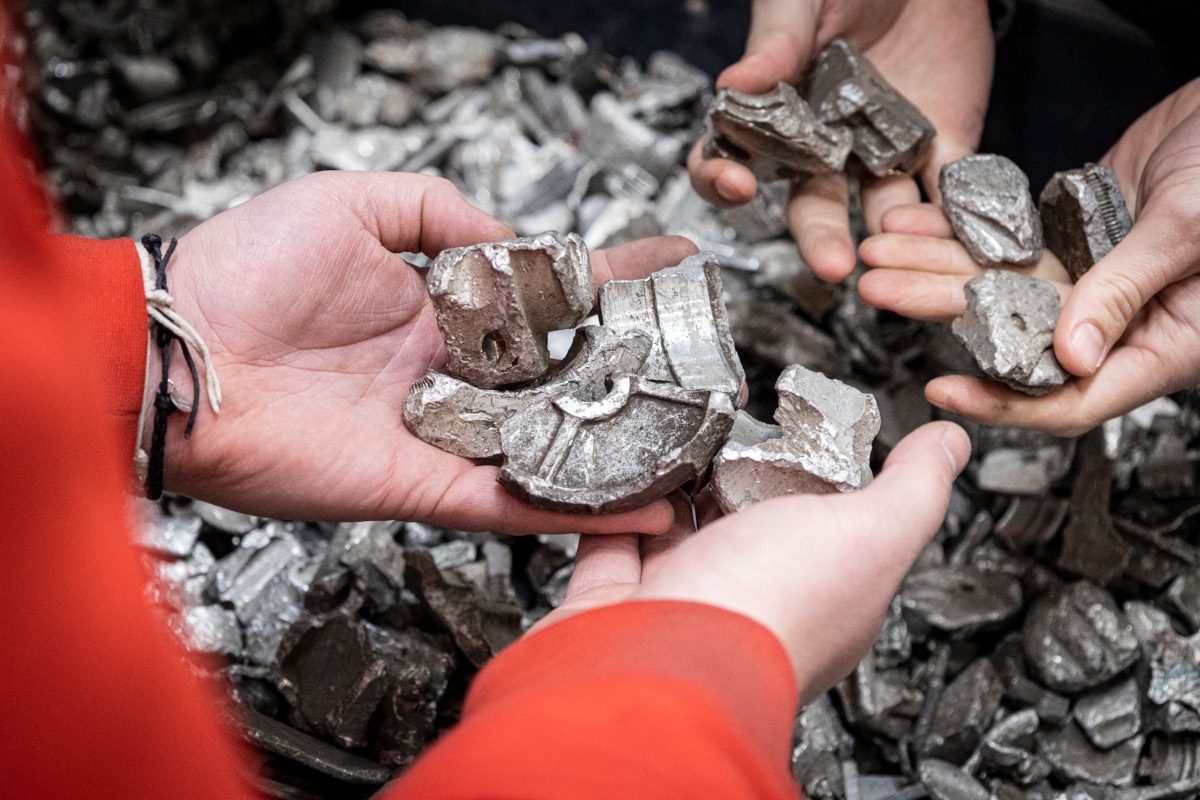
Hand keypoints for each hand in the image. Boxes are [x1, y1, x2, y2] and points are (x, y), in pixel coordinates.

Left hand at [159, 171, 692, 532]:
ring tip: (693, 446)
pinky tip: (641, 506)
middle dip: (633, 369)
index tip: (674, 259)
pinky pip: (512, 501)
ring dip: (620, 449)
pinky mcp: (424, 484)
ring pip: (551, 445)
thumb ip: (438, 213)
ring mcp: (444, 431)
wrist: (179, 355)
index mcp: (441, 306)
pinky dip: (576, 508)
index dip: (612, 276)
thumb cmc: (247, 271)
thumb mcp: (352, 202)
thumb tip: (512, 239)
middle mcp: (452, 372)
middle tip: (705, 366)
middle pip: (563, 376)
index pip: (548, 290)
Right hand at [536, 422, 969, 700]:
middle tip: (724, 425)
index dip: (811, 476)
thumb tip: (950, 443)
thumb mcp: (872, 532)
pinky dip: (614, 509)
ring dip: (671, 486)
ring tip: (674, 440)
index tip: (797, 428)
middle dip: (730, 475)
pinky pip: (611, 544)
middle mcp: (749, 602)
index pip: (823, 526)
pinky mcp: (618, 602)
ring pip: (673, 534)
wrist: (662, 665)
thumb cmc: (769, 613)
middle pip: (741, 526)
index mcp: (817, 593)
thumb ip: (914, 486)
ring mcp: (682, 604)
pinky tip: (626, 478)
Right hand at [688, 0, 992, 280]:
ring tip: (896, 247)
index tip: (736, 183)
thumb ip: (774, 43)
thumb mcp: (801, 1)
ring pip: (881, 209)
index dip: (723, 179)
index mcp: (779, 113)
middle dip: (820, 238)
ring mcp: (883, 151)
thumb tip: (732, 84)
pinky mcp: (941, 144)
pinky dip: (953, 215)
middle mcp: (826, 145)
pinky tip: (954, 234)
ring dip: (889, 237)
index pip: (734, 159)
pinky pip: (947, 189)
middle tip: (832, 264)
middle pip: (813, 206)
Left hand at [860, 79, 1199, 435]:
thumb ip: (1129, 288)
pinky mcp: (1073, 239)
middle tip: (878, 288)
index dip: (1004, 403)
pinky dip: (961, 232)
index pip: (1072, 398)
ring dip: (934, 267)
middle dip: (938, 310)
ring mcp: (1091, 277)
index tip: (944, 392)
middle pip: (1013, 334)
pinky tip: (916, 222)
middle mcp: (1118, 320)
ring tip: (877, 251)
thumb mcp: (1192, 227)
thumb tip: (1073, 356)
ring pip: (998, 285)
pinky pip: (1006, 245)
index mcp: (1161, 344)